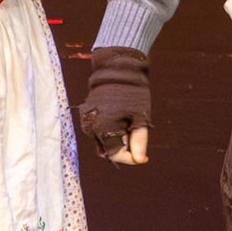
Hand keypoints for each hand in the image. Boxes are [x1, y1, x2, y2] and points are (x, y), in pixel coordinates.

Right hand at [79, 46, 151, 163]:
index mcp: (104, 129)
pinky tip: (120, 120)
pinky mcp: (86, 115)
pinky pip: (98, 132)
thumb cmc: (132, 94)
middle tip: (138, 138)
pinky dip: (110, 132)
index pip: (117, 155)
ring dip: (117, 140)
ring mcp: (86, 121)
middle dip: (125, 149)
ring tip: (129, 125)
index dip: (132, 158)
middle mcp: (91, 128)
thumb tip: (140, 160)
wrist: (117, 69)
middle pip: (108, 150)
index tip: (145, 158)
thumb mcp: (140, 117)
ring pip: (103, 142)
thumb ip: (139, 141)